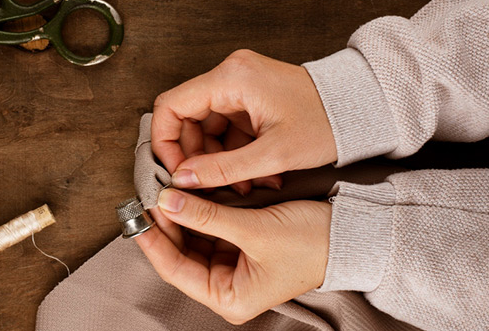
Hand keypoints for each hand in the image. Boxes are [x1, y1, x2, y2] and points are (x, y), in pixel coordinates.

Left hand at [135, 188, 330, 323]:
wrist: (349, 235)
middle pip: (181, 254)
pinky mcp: (239, 245)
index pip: (176, 270)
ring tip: (164, 190)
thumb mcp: (254, 229)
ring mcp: (232, 265)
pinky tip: (186, 193)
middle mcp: (227, 285)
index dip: (155, 241)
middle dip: (166, 225)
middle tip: (150, 195)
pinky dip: (198, 212)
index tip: (139, 215)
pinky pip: (208, 228)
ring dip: (180, 216)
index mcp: (229, 297)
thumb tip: (167, 202)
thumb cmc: (311, 244)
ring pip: (192, 239)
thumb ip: (207, 216)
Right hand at [152, 49, 336, 193]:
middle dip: (196, 155)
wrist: (359, 108)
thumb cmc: (326, 122)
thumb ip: (222, 169)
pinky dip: (234, 152)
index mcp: (231, 78)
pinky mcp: (249, 97)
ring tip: (244, 184)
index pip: (171, 105)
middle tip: (208, 185)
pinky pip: (227, 127)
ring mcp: (240, 85)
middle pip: (186, 117)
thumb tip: (183, 179)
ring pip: (206, 126)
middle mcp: (230, 75)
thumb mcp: (272, 154)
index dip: (164, 141)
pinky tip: (255, 174)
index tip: (174, 170)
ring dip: (218, 159)